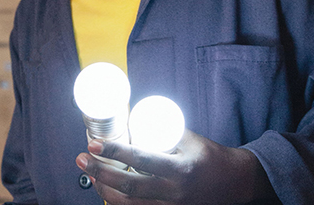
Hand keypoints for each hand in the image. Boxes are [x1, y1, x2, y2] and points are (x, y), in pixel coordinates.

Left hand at [76, 129, 274, 203]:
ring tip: (88, 173)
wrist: (232, 183)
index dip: (114, 153)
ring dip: (103, 189)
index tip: (94, 144)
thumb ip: (164, 131)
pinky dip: (118, 203)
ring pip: (129, 204)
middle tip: (81, 158)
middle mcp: (173, 193)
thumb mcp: (190, 138)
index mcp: (180, 170)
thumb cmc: (210, 156)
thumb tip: (134, 118)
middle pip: (128, 187)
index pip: (141, 161)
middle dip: (99, 172)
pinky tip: (105, 191)